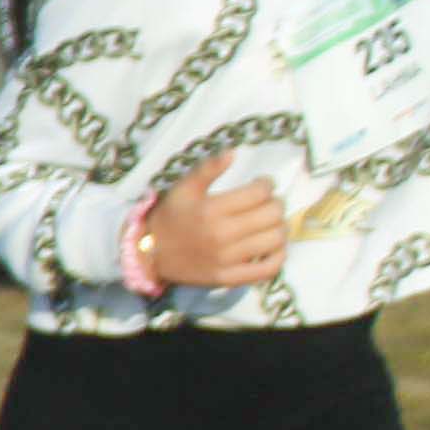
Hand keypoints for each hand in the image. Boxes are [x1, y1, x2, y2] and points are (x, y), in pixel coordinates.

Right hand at [137, 152, 287, 289]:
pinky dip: (279, 256)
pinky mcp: (229, 277)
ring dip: (280, 227)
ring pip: (275, 239)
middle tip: (268, 203)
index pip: (259, 193)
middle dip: (276, 204)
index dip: (267, 184)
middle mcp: (221, 235)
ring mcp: (227, 259)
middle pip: (272, 215)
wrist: (149, 254)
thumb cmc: (171, 217)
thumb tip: (233, 152)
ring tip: (270, 222)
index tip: (263, 184)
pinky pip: (268, 269)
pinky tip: (274, 246)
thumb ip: (208, 168)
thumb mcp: (183, 188)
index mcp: (211, 210)